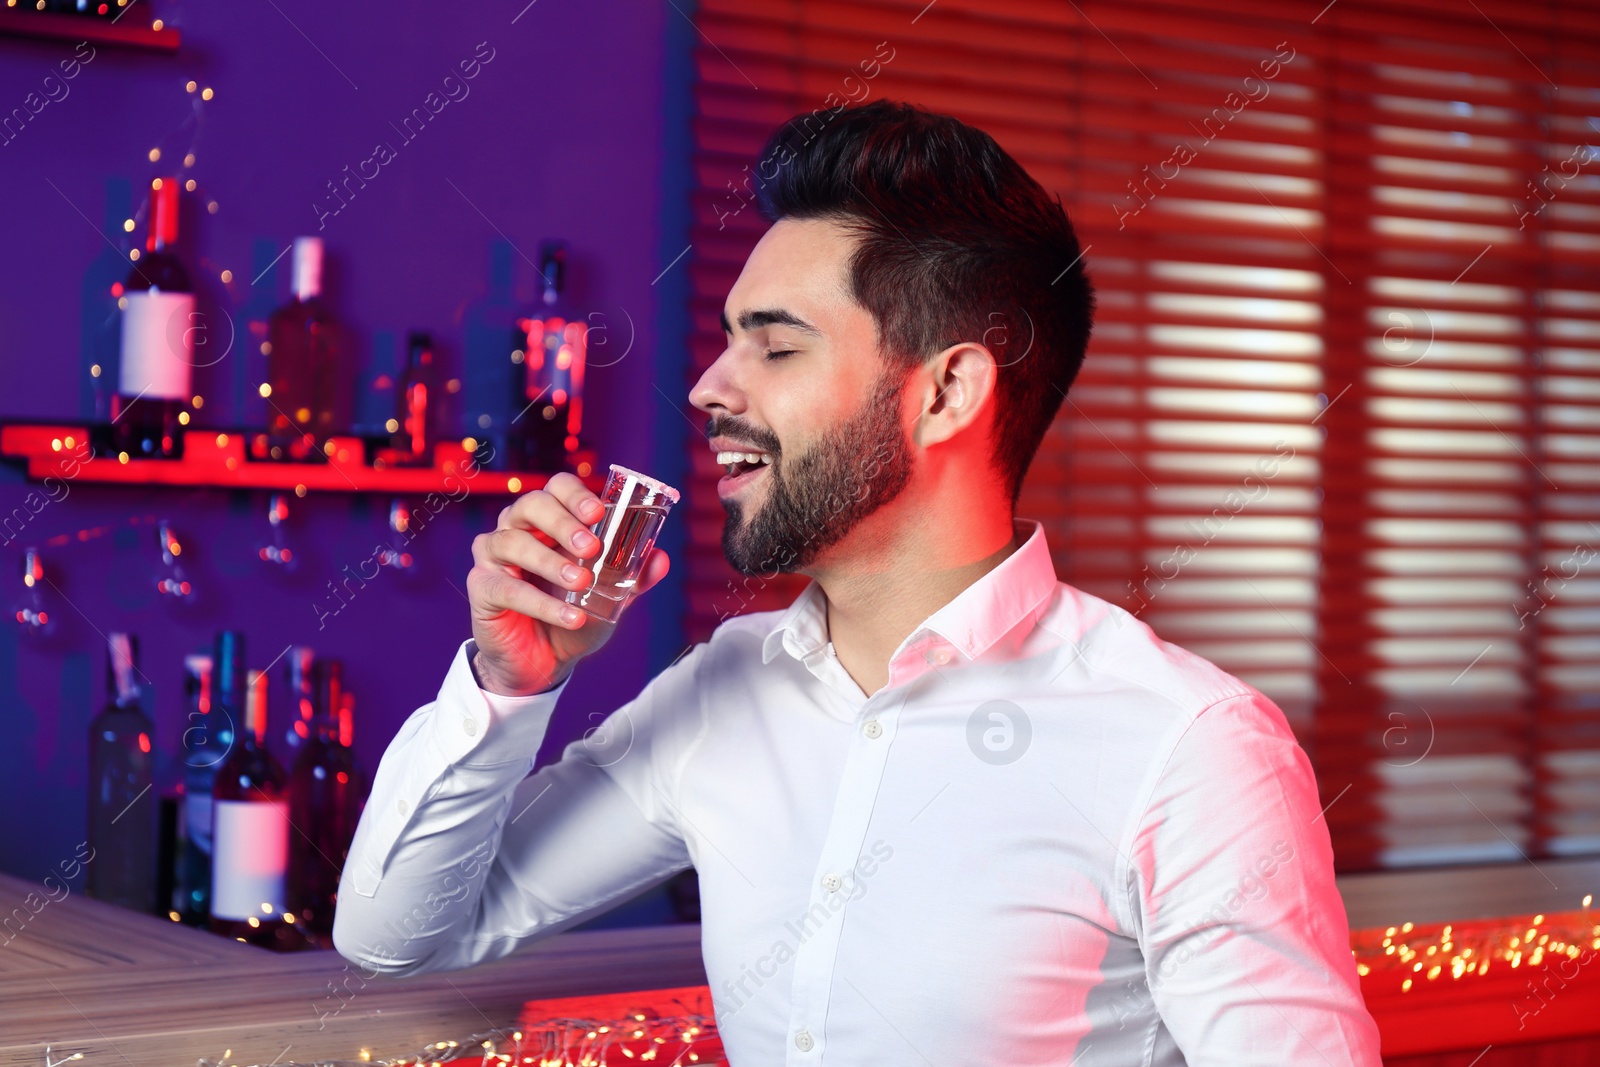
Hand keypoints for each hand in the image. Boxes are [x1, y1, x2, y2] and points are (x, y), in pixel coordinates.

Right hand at [467, 472, 669, 695]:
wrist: (545, 663)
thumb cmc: (573, 617)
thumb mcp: (609, 598)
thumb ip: (633, 577)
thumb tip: (661, 558)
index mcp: (548, 520)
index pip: (556, 488)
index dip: (575, 495)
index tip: (598, 513)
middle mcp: (516, 528)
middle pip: (531, 505)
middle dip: (563, 523)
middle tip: (591, 548)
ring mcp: (494, 556)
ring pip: (513, 542)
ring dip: (550, 561)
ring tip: (581, 583)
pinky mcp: (482, 588)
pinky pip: (506, 588)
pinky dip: (540, 603)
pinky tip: (568, 617)